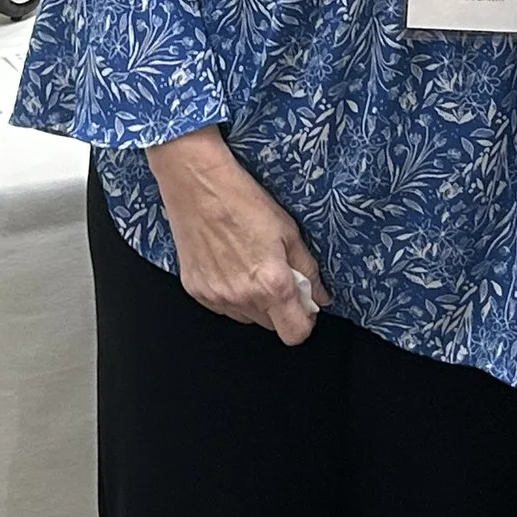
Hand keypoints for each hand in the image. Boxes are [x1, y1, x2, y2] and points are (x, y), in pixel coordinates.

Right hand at [143, 125, 329, 344]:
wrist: (196, 183)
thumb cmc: (242, 200)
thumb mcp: (288, 230)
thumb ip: (308, 270)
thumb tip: (320, 295)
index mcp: (272, 284)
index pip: (295, 334)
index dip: (304, 321)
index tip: (303, 305)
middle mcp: (243, 297)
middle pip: (270, 326)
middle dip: (278, 308)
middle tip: (275, 274)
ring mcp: (216, 297)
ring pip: (246, 317)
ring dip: (253, 301)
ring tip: (248, 265)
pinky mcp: (195, 290)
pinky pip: (221, 306)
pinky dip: (229, 293)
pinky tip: (227, 264)